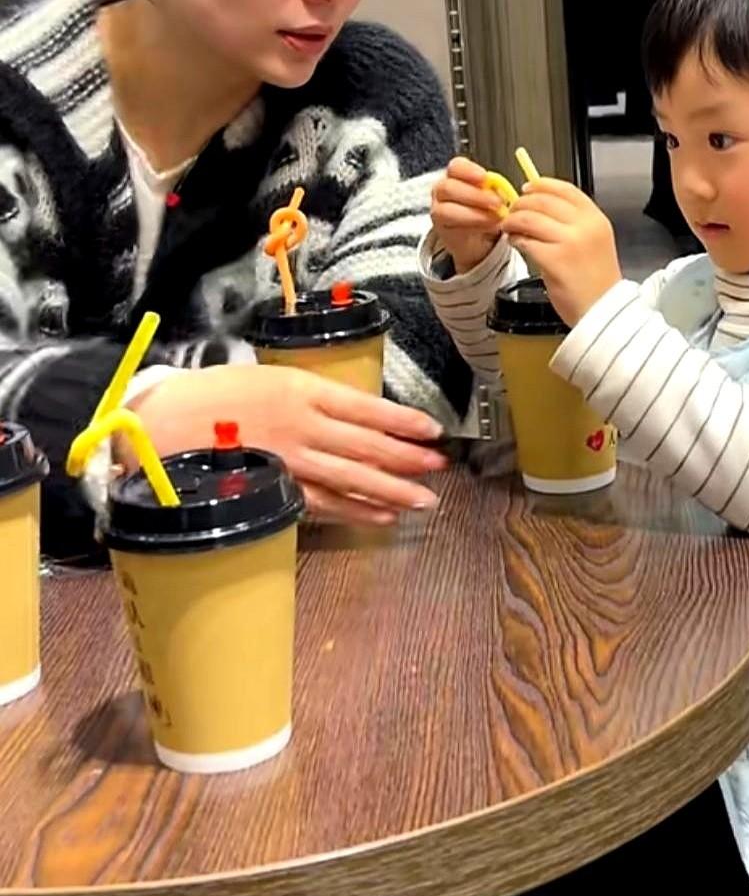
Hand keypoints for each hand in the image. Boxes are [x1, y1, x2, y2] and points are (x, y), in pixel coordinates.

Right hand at [137, 364, 448, 527]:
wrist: (161, 425)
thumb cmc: (210, 397)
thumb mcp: (263, 379)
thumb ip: (304, 396)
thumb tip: (344, 414)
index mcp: (300, 389)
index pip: (365, 406)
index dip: (402, 420)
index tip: (432, 429)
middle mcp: (302, 425)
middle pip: (367, 445)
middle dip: (408, 458)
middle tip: (439, 467)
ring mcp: (290, 461)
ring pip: (353, 478)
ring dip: (393, 490)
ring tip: (424, 501)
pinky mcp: (276, 488)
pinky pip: (325, 503)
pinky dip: (356, 511)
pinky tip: (381, 517)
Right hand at [431, 157, 507, 274]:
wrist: (477, 232)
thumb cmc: (485, 206)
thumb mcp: (492, 193)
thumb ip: (493, 188)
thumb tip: (502, 188)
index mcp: (455, 174)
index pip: (455, 167)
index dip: (469, 171)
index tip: (484, 178)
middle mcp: (442, 190)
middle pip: (448, 188)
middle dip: (475, 195)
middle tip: (497, 203)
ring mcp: (438, 209)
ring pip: (446, 210)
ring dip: (474, 214)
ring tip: (495, 217)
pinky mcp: (442, 229)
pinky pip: (452, 227)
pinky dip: (473, 227)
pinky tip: (487, 227)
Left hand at [504, 178, 621, 326]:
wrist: (601, 311)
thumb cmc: (595, 282)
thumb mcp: (593, 242)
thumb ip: (572, 223)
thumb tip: (539, 206)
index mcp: (596, 219)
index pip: (565, 189)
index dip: (541, 185)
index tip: (527, 188)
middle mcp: (586, 226)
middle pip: (543, 200)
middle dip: (521, 203)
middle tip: (512, 211)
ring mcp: (570, 242)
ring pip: (530, 218)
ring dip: (514, 220)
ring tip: (509, 228)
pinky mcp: (554, 259)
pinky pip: (526, 241)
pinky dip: (516, 239)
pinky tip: (516, 243)